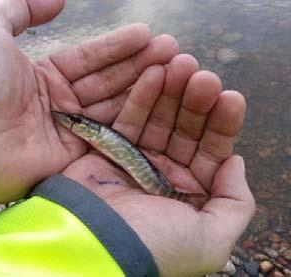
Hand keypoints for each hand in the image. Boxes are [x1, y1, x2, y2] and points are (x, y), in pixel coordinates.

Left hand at [0, 0, 177, 202]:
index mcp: (43, 77)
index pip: (90, 59)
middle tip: (172, 50)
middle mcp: (61, 105)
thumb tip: (57, 0)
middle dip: (140, 64)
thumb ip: (21, 8)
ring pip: (115, 106)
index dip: (118, 46)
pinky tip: (156, 100)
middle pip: (108, 82)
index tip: (146, 33)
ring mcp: (71, 133)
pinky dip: (134, 118)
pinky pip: (111, 134)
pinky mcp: (76, 158)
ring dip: (144, 88)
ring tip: (174, 68)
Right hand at [62, 57, 255, 275]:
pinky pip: (130, 117)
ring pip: (160, 119)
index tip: (231, 97)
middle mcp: (165, 174)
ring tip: (181, 64)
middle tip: (204, 76)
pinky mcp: (111, 148)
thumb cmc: (154, 245)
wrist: (93, 244)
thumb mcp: (211, 239)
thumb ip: (235, 203)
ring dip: (172, 91)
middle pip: (186, 130)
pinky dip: (142, 96)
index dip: (223, 124)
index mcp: (189, 194)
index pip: (212, 151)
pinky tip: (155, 72)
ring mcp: (137, 159)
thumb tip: (234, 162)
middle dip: (197, 102)